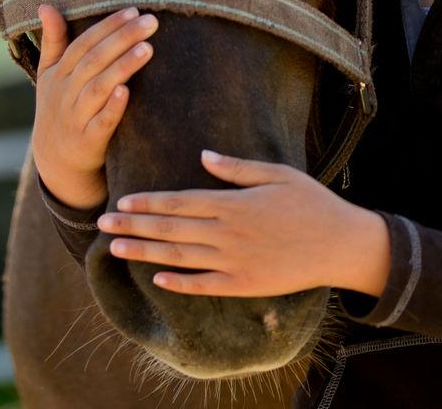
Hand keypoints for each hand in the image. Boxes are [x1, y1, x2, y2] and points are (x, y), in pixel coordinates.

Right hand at [32, 5, 157, 209]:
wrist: (56, 163)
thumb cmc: (59, 108)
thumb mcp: (50, 75)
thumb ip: (53, 41)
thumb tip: (46, 5)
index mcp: (59, 74)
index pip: (84, 44)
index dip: (107, 26)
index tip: (133, 10)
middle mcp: (65, 93)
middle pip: (93, 61)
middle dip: (122, 39)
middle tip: (151, 22)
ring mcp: (76, 118)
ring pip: (98, 88)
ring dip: (122, 67)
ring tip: (147, 48)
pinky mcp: (88, 142)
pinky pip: (100, 123)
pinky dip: (112, 107)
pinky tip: (126, 91)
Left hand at [99, 151, 390, 297]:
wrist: (339, 243)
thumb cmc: (311, 202)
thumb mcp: (277, 173)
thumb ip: (238, 167)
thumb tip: (204, 155)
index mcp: (233, 203)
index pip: (180, 202)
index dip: (149, 204)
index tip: (122, 203)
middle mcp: (227, 233)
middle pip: (171, 230)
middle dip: (133, 227)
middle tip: (101, 226)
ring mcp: (234, 262)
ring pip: (180, 258)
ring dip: (145, 254)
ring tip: (116, 250)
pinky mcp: (245, 285)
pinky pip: (204, 286)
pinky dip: (179, 283)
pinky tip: (156, 279)